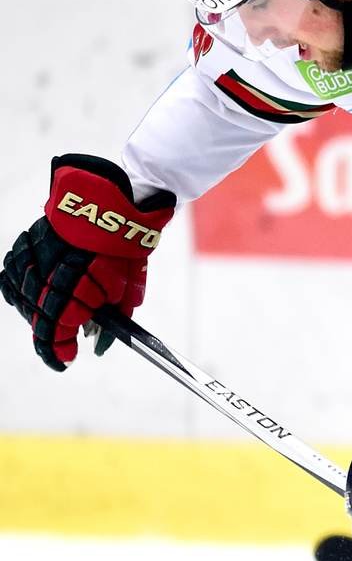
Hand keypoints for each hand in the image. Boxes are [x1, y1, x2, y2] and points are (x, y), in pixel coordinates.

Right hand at [0, 155, 173, 369]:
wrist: (113, 200)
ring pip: (23, 296)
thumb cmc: (125, 243)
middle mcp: (49, 272)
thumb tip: (99, 339)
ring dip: (37, 311)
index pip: (58, 328)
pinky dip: (23, 288)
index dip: (59, 349)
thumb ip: (115, 312)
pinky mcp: (25, 244)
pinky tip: (35, 295)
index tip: (66, 360)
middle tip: (63, 344)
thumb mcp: (129, 283)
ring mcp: (33, 257)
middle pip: (39, 315)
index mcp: (77, 285)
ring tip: (53, 317)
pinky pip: (14, 274)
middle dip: (51, 334)